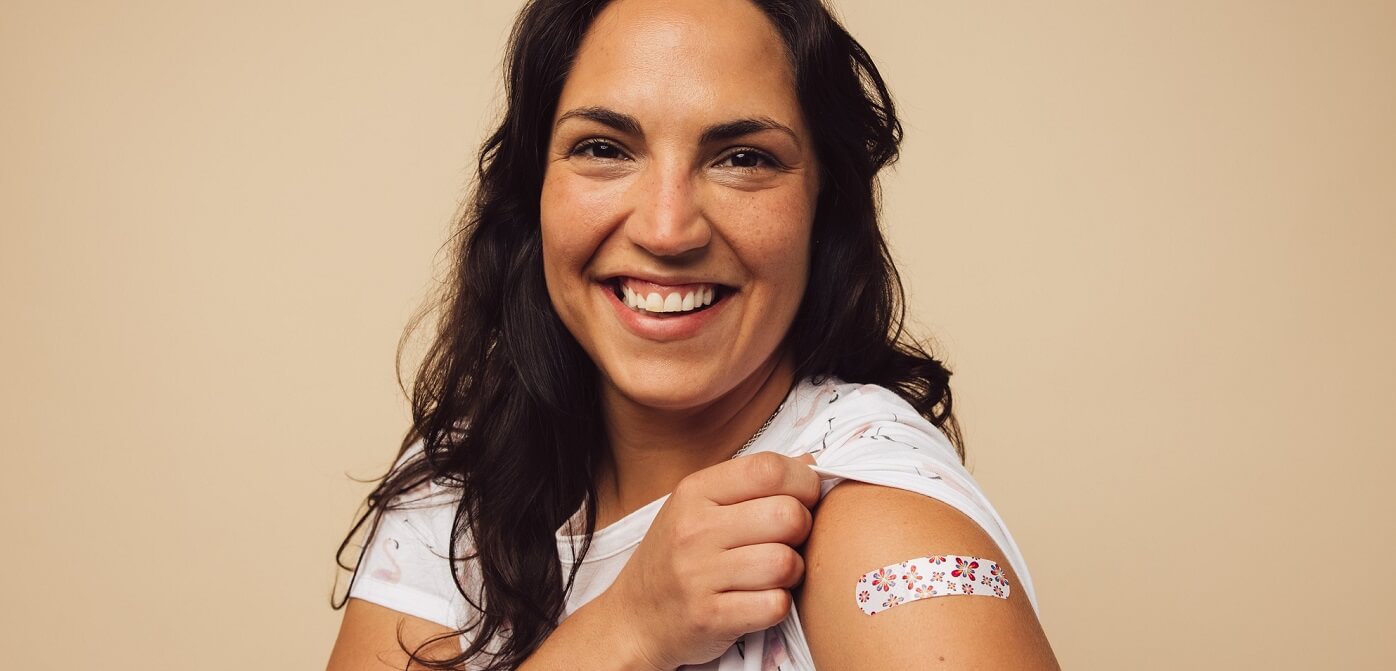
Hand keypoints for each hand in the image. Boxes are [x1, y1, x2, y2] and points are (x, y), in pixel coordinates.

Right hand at [598, 452, 821, 669]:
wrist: (633, 620)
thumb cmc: (675, 559)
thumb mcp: (699, 508)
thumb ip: (751, 484)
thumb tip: (810, 464)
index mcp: (695, 491)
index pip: (769, 469)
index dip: (804, 483)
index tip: (806, 498)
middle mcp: (694, 529)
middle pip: (787, 515)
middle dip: (803, 530)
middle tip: (788, 541)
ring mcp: (698, 575)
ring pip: (785, 562)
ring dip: (792, 572)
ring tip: (773, 574)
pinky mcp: (709, 617)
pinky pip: (775, 605)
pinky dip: (778, 606)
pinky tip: (760, 600)